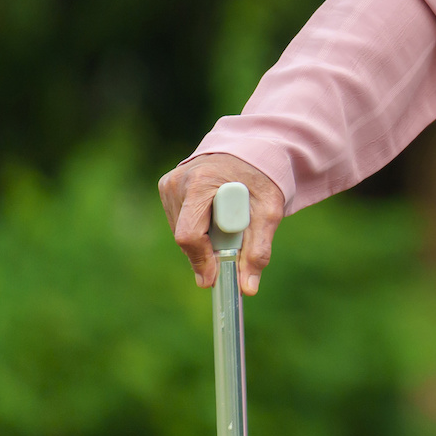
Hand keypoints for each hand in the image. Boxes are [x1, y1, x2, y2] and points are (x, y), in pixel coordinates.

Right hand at [158, 152, 286, 295]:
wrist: (251, 147)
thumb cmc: (262, 176)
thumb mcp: (269, 212)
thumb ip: (258, 250)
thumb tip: (247, 288)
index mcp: (201, 182)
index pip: (190, 234)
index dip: (202, 260)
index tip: (213, 278)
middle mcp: (178, 181)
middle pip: (184, 236)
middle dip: (207, 250)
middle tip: (232, 245)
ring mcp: (169, 183)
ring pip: (181, 231)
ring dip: (203, 239)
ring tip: (227, 222)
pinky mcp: (166, 186)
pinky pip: (179, 221)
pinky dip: (197, 228)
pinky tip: (214, 215)